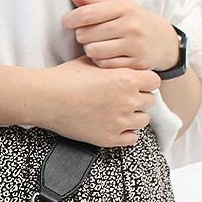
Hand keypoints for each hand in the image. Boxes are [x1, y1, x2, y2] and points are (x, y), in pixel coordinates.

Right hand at [35, 56, 160, 147]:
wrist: (46, 99)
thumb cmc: (65, 78)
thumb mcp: (91, 62)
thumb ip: (111, 65)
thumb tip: (116, 64)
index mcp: (127, 79)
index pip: (154, 81)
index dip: (144, 81)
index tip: (135, 83)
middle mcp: (128, 101)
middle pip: (149, 101)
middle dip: (139, 98)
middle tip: (123, 98)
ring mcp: (120, 122)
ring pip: (143, 120)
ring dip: (134, 116)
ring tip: (119, 113)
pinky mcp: (109, 138)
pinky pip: (132, 138)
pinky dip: (127, 133)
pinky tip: (115, 126)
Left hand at [61, 0, 179, 71]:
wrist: (163, 40)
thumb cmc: (133, 20)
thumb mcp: (118, 5)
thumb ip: (95, 1)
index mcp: (124, 7)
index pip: (87, 14)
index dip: (71, 19)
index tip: (66, 22)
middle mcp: (130, 25)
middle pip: (86, 34)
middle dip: (81, 35)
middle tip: (86, 35)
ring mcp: (134, 45)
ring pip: (93, 51)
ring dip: (89, 50)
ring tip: (95, 45)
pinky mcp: (136, 63)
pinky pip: (104, 65)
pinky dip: (99, 61)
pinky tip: (104, 56)